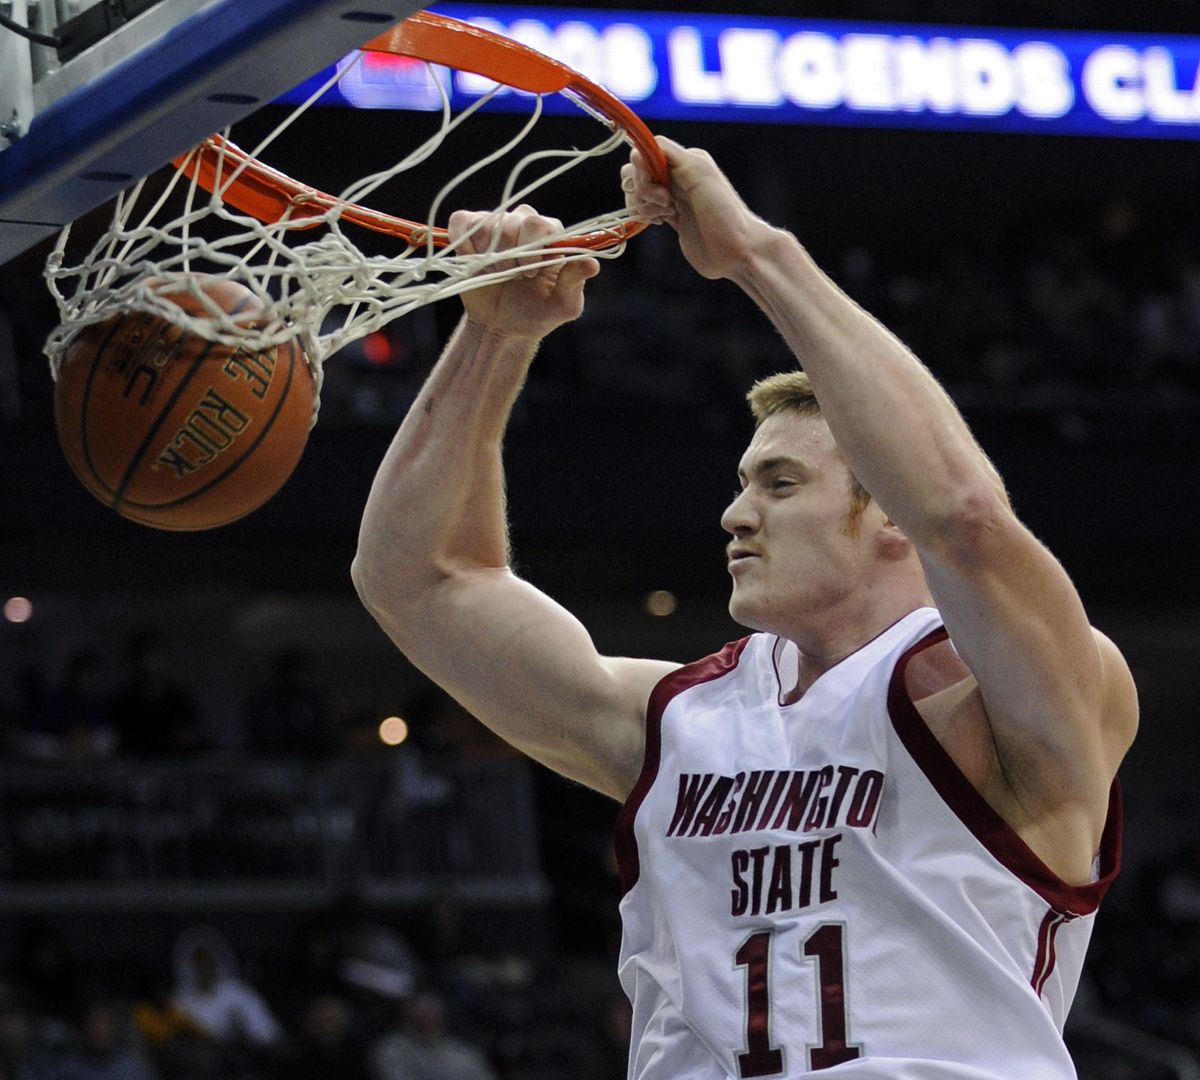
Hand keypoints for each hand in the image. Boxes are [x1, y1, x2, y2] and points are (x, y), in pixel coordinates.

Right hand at [449, 204, 600, 339]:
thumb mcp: (562, 305)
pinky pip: (461, 222)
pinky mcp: (470, 230)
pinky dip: (462, 243)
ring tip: (494, 274)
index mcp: (552, 236)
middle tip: (512, 277)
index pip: (540, 225)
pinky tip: (472, 263)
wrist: (503, 325)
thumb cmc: (538, 313)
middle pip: (510, 221)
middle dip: (508, 255)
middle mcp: (526, 223)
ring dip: (486, 255)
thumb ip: (575, 282)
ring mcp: (497, 224)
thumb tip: (592, 263)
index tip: (529, 273)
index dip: (531, 249)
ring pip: (485, 223)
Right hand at [621, 136, 773, 280]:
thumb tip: (637, 151)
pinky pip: (644, 208)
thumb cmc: (724, 214)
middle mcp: (677, 175)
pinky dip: (646, 215)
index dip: (643, 172)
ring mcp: (672, 196)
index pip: (645, 153)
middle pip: (636, 173)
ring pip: (637, 192)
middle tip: (667, 205)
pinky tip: (664, 222)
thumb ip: (669, 155)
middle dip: (643, 190)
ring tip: (667, 215)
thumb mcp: (699, 174)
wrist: (736, 251)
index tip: (661, 191)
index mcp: (686, 160)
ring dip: (644, 205)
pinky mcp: (669, 217)